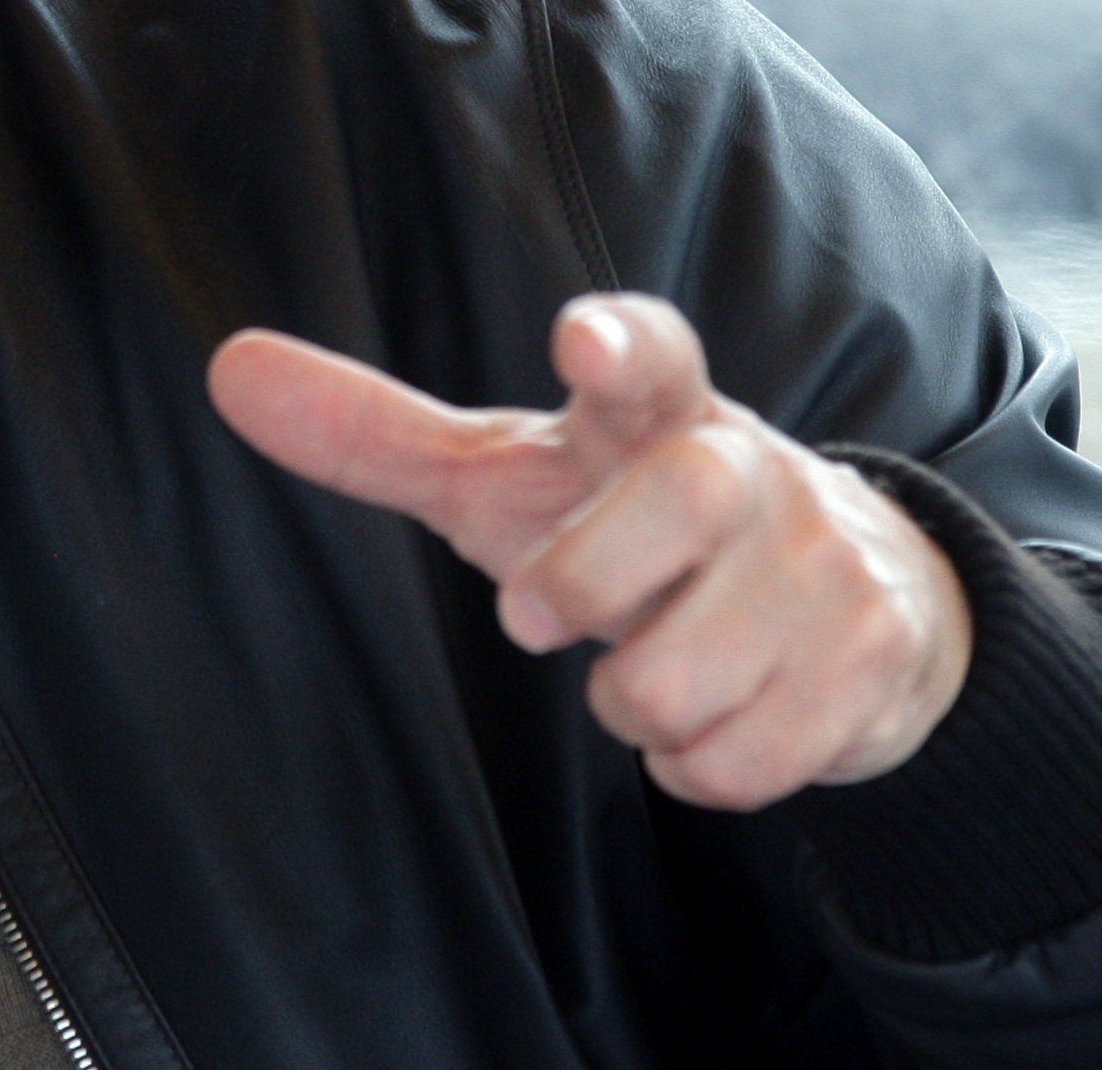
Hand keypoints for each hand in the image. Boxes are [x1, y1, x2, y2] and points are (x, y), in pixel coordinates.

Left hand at [206, 293, 971, 810]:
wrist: (851, 604)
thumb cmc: (635, 526)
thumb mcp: (510, 478)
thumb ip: (376, 435)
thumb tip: (226, 368)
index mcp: (655, 408)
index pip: (647, 352)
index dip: (616, 344)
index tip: (581, 338)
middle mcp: (750, 466)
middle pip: (674, 509)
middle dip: (587, 587)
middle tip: (549, 614)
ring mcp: (826, 559)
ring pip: (684, 674)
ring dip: (636, 701)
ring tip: (651, 659)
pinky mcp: (875, 657)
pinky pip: (741, 759)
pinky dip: (701, 764)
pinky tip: (716, 717)